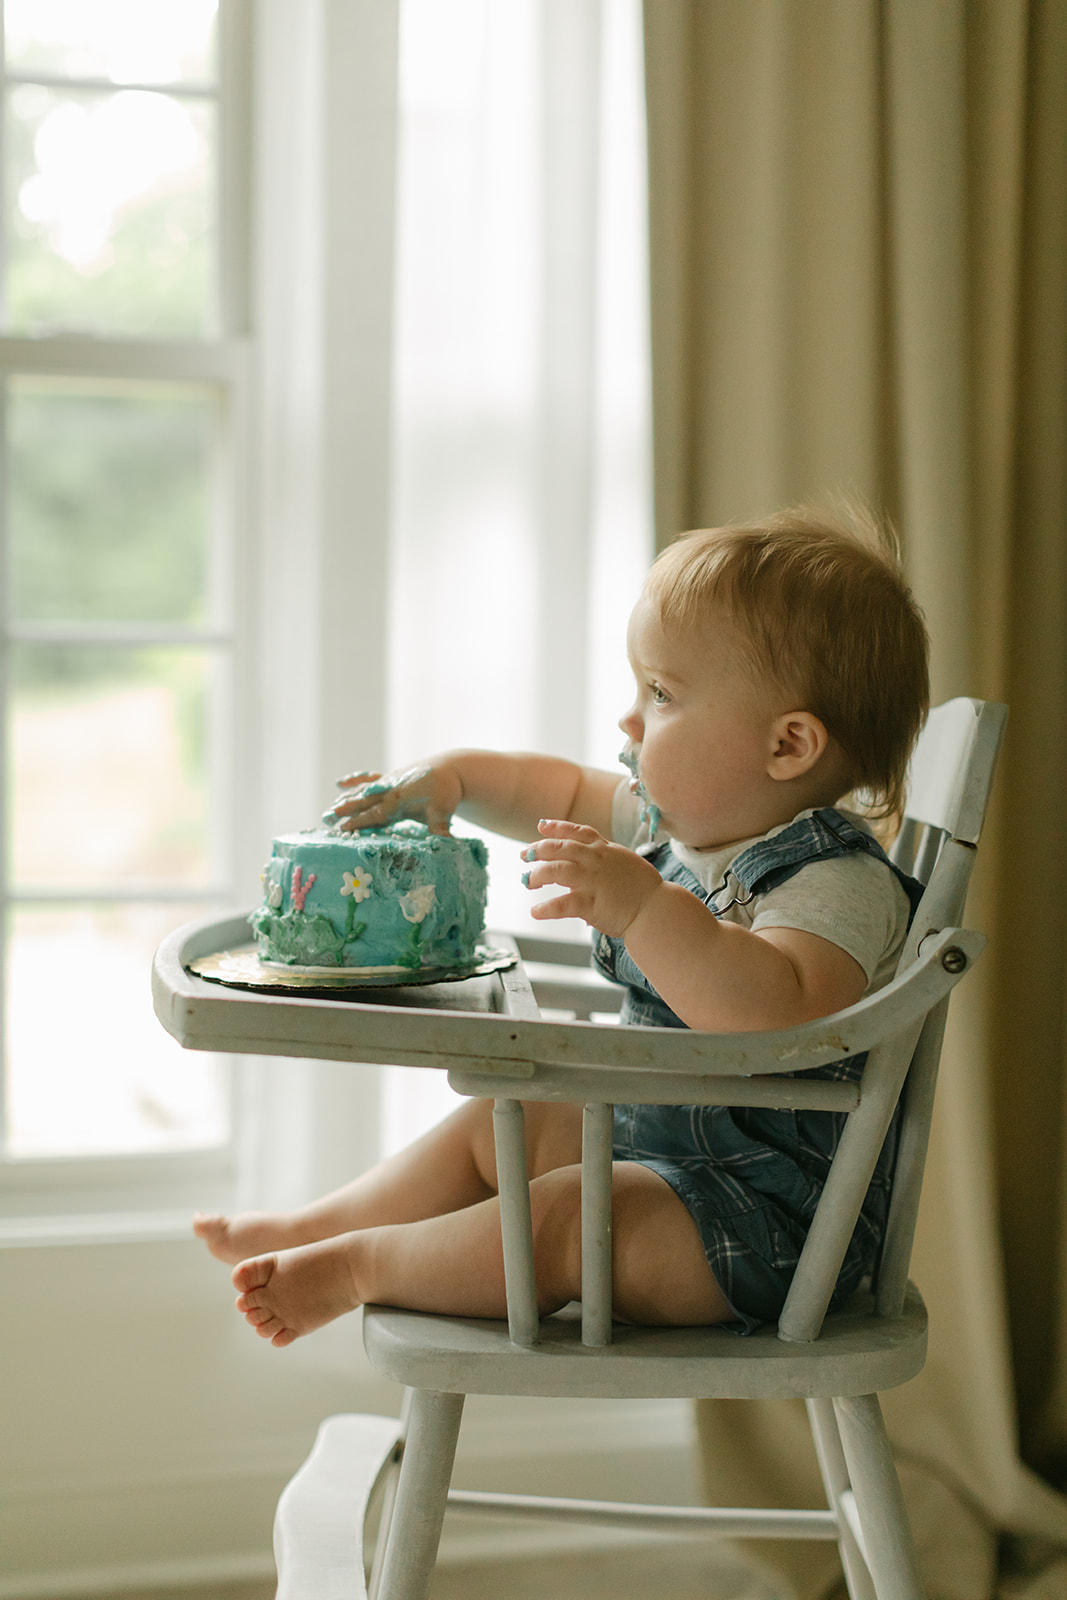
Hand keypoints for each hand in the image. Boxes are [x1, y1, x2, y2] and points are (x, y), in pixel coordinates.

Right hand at [324, 760, 462, 836]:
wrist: (451, 769)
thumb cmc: (446, 792)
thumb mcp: (444, 811)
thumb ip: (439, 828)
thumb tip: (444, 845)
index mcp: (400, 799)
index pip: (376, 813)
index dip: (359, 821)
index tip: (342, 828)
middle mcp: (390, 789)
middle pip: (363, 802)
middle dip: (344, 810)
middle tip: (325, 819)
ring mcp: (389, 782)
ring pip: (362, 791)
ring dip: (345, 799)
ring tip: (327, 810)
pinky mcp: (391, 778)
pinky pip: (370, 778)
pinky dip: (356, 780)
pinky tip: (340, 783)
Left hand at [522, 818, 664, 935]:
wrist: (657, 909)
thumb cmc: (644, 889)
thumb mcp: (625, 863)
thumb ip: (605, 859)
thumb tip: (589, 861)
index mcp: (605, 850)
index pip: (577, 832)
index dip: (557, 827)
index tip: (541, 826)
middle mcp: (596, 861)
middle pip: (560, 847)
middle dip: (538, 849)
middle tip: (523, 854)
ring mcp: (593, 881)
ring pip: (557, 870)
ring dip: (537, 875)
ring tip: (527, 882)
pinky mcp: (591, 904)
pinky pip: (563, 904)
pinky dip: (546, 908)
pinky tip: (535, 912)